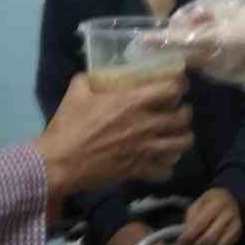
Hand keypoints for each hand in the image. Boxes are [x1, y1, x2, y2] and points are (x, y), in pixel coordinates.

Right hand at [36, 74, 192, 198]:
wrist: (59, 163)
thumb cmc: (68, 127)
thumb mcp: (76, 93)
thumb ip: (88, 80)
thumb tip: (94, 75)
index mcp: (131, 102)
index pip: (171, 89)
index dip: (180, 85)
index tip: (178, 85)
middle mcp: (145, 124)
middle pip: (183, 117)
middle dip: (185, 113)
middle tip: (179, 111)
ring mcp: (145, 149)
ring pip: (182, 144)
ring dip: (183, 138)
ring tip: (177, 136)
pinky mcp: (139, 170)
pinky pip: (166, 170)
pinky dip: (167, 166)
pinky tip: (162, 162)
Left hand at [165, 0, 244, 78]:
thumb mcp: (233, 7)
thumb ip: (205, 12)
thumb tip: (183, 19)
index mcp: (216, 40)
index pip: (180, 41)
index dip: (160, 41)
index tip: (141, 40)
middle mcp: (215, 60)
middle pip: (184, 54)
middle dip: (171, 46)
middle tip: (157, 38)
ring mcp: (222, 71)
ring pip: (195, 60)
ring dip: (188, 49)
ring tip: (192, 34)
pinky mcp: (230, 76)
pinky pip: (208, 65)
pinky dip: (201, 55)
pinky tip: (209, 44)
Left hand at [180, 188, 241, 244]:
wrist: (230, 200)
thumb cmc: (210, 204)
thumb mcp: (197, 205)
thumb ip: (191, 219)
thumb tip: (186, 237)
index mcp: (216, 203)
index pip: (200, 223)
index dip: (189, 235)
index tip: (181, 242)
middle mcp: (228, 214)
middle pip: (209, 237)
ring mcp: (235, 225)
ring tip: (198, 244)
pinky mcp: (238, 234)